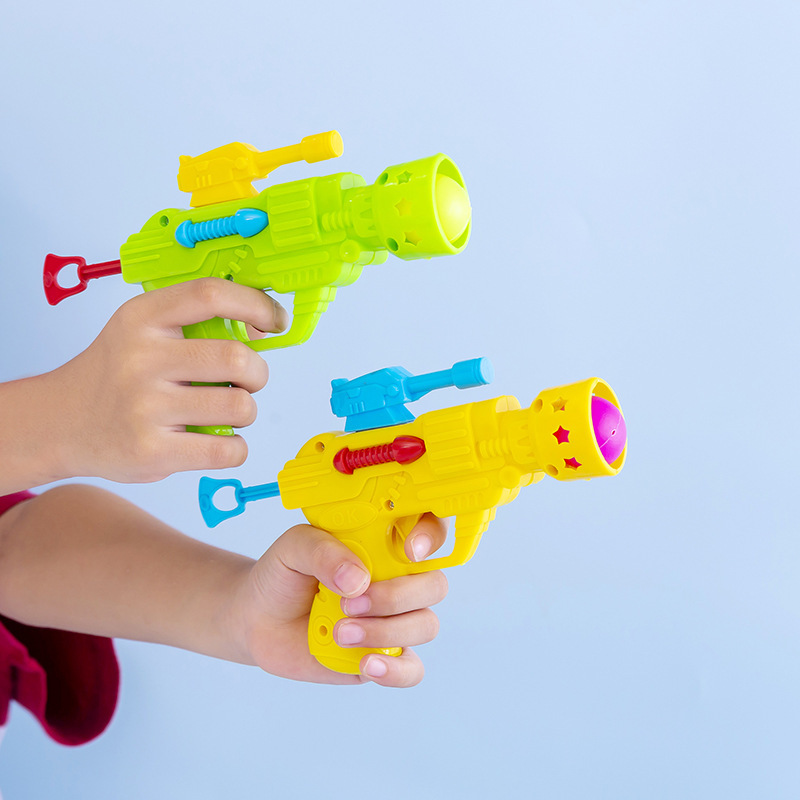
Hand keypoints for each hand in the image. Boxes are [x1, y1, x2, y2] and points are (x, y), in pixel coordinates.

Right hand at [45, 278, 286, 482]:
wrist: (61, 423)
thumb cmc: (117, 374)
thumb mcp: (142, 331)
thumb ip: (195, 322)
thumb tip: (263, 323)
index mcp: (142, 318)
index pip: (211, 295)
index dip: (256, 304)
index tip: (276, 320)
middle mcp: (140, 358)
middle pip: (237, 358)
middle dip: (257, 373)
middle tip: (246, 382)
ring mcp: (144, 408)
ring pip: (240, 407)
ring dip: (246, 412)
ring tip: (224, 412)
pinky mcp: (152, 452)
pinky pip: (227, 450)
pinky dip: (236, 449)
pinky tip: (219, 441)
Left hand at [233, 514, 448, 686]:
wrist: (259, 620)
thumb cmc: (283, 575)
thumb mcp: (295, 548)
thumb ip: (324, 552)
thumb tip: (358, 579)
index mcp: (383, 542)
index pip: (429, 530)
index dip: (431, 536)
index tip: (409, 551)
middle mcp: (397, 579)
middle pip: (434, 585)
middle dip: (397, 596)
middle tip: (349, 603)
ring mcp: (394, 619)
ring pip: (425, 625)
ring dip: (386, 632)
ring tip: (339, 632)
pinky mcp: (385, 655)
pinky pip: (412, 668)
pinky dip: (395, 670)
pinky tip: (367, 664)